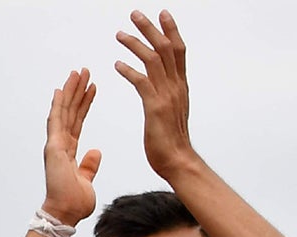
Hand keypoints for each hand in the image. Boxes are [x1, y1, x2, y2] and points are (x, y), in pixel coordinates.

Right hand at [42, 68, 101, 224]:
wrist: (66, 213)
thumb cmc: (74, 203)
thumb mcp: (87, 180)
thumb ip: (90, 165)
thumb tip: (95, 152)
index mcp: (68, 152)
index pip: (78, 122)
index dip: (84, 104)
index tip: (92, 88)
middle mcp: (60, 145)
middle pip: (70, 112)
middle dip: (77, 91)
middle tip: (84, 71)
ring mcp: (55, 145)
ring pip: (63, 112)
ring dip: (70, 91)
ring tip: (78, 73)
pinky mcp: (53, 147)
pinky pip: (56, 121)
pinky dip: (58, 105)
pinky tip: (61, 90)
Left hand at [116, 9, 195, 179]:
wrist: (177, 161)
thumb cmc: (171, 141)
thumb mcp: (172, 111)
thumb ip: (168, 94)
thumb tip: (165, 86)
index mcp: (180, 86)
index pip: (178, 50)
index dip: (171, 30)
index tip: (162, 14)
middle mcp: (176, 86)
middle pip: (166, 48)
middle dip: (151, 28)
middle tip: (136, 14)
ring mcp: (167, 96)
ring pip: (154, 60)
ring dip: (135, 44)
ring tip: (119, 35)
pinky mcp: (155, 108)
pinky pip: (142, 82)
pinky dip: (129, 71)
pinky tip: (116, 65)